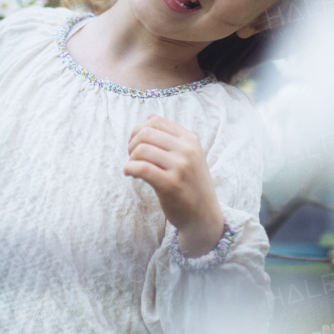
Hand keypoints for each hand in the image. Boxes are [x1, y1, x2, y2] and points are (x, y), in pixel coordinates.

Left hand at [125, 114, 224, 256]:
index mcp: (190, 140)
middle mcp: (187, 150)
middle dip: (132, 144)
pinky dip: (130, 169)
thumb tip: (148, 116)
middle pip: (146, 133)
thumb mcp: (188, 156)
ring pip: (142, 150)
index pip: (157, 122)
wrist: (204, 216)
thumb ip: (170, 137)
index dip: (139, 130)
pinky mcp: (171, 184)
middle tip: (132, 158)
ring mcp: (180, 167)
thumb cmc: (191, 185)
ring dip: (130, 158)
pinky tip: (129, 174)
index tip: (135, 144)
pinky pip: (142, 168)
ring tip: (132, 168)